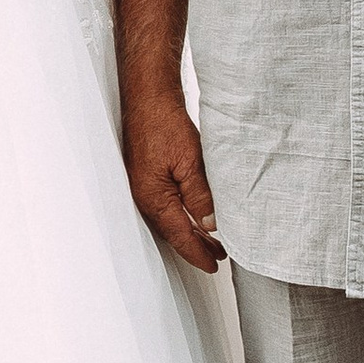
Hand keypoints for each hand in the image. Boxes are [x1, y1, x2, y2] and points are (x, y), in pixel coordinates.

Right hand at [124, 87, 222, 274]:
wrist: (147, 98)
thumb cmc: (163, 124)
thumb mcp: (190, 163)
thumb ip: (201, 197)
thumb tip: (211, 225)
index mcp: (154, 198)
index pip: (180, 236)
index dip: (198, 253)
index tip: (214, 265)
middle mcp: (145, 197)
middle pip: (173, 232)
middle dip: (196, 246)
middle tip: (219, 256)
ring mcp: (144, 186)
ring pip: (170, 219)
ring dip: (190, 231)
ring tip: (211, 239)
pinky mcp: (147, 175)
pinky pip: (166, 205)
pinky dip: (182, 215)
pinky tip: (194, 214)